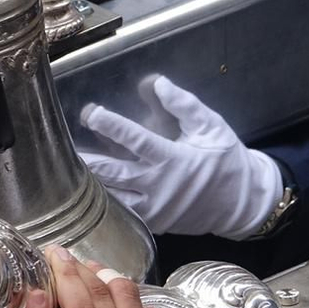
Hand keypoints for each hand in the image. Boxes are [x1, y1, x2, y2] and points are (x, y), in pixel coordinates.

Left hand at [80, 75, 281, 238]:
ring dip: (91, 183)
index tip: (91, 113)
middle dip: (90, 159)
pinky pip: (124, 212)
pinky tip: (89, 189)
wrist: (243, 203)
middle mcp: (160, 187)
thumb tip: (157, 83)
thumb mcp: (211, 127)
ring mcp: (155, 209)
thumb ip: (183, 105)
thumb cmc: (226, 160)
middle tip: (65, 146)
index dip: (111, 126)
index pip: (135, 140)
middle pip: (114, 173)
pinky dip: (106, 200)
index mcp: (174, 160)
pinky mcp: (154, 224)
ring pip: (114, 197)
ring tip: (67, 170)